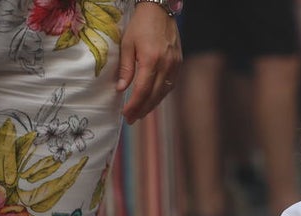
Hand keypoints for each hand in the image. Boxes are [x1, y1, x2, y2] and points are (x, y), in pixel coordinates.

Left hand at [117, 3, 181, 123]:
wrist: (160, 11)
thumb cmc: (140, 25)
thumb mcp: (127, 44)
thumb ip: (126, 68)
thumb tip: (122, 89)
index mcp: (151, 60)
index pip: (143, 90)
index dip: (135, 105)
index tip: (126, 114)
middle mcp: (166, 66)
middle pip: (155, 96)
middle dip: (143, 110)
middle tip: (132, 119)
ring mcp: (175, 66)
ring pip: (164, 93)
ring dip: (152, 105)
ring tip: (141, 112)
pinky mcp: (179, 64)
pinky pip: (170, 85)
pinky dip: (160, 95)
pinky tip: (152, 99)